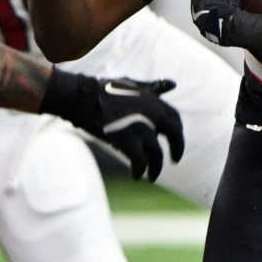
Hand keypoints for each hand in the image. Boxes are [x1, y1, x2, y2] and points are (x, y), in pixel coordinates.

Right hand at [42, 71, 184, 180]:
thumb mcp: (132, 84)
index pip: (175, 117)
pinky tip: (136, 176)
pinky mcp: (126, 138)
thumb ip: (153, 87)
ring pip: (156, 153)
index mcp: (153, 100)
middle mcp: (151, 113)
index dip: (178, 132)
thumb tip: (173, 84)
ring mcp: (139, 126)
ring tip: (152, 176)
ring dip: (156, 167)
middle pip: (174, 134)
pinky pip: (139, 161)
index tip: (175, 141)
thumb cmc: (104, 90)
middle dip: (177, 149)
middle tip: (174, 160)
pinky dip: (139, 170)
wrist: (83, 97)